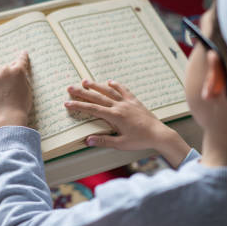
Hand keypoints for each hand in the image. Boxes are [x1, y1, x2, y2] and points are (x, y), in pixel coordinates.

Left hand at [0, 51, 32, 127]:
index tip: (23, 53)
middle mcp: (5, 71)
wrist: (9, 117)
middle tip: (11, 86)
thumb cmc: (21, 106)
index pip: (21, 60)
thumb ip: (23, 79)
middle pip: (7, 68)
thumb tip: (19, 75)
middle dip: (9, 74)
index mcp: (18, 71)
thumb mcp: (28, 90)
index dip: (23, 57)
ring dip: (0, 81)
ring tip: (4, 95)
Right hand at [65, 80, 190, 166]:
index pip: (92, 109)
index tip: (67, 103)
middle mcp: (120, 106)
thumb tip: (87, 140)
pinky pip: (124, 90)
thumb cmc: (140, 140)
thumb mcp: (121, 144)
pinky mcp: (135, 101)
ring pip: (109, 91)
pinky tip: (109, 81)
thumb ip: (104, 141)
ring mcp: (127, 102)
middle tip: (70, 88)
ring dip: (96, 85)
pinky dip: (116, 85)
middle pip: (97, 97)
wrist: (158, 134)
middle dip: (82, 92)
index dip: (79, 105)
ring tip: (85, 81)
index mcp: (115, 116)